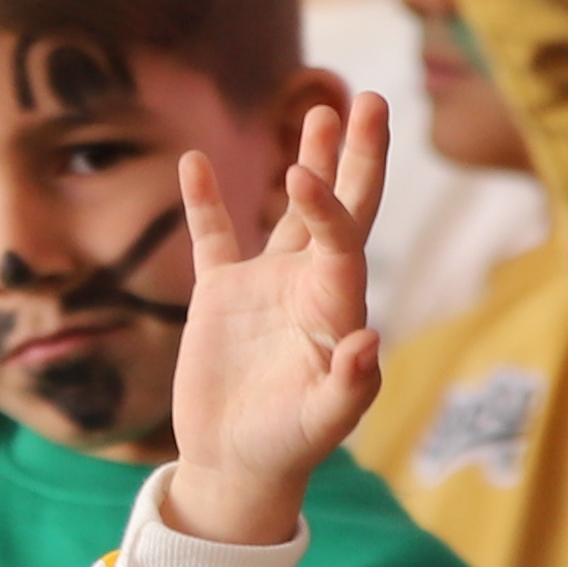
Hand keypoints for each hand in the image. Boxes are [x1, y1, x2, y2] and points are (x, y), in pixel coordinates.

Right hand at [155, 93, 392, 549]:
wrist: (236, 466)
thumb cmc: (287, 448)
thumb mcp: (322, 423)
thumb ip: (350, 386)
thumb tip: (370, 339)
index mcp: (337, 309)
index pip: (343, 241)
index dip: (329, 205)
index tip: (301, 174)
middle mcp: (310, 287)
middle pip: (341, 209)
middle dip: (357, 156)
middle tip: (372, 100)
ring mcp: (266, 287)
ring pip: (291, 213)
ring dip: (308, 162)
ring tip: (322, 109)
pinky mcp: (221, 296)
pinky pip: (214, 238)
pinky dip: (204, 202)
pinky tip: (195, 161)